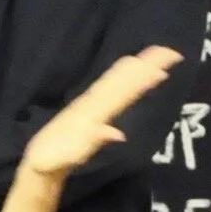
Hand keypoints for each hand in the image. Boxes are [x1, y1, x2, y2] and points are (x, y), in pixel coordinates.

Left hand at [18, 46, 181, 179]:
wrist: (40, 157)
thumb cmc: (54, 159)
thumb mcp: (69, 155)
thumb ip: (91, 142)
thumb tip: (117, 133)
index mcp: (91, 111)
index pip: (121, 91)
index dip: (141, 81)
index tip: (162, 71)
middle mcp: (92, 101)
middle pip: (123, 78)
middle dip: (145, 65)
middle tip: (171, 52)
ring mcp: (91, 102)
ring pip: (118, 78)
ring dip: (139, 65)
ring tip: (160, 54)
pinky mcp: (92, 106)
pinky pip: (113, 85)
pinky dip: (128, 75)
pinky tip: (136, 69)